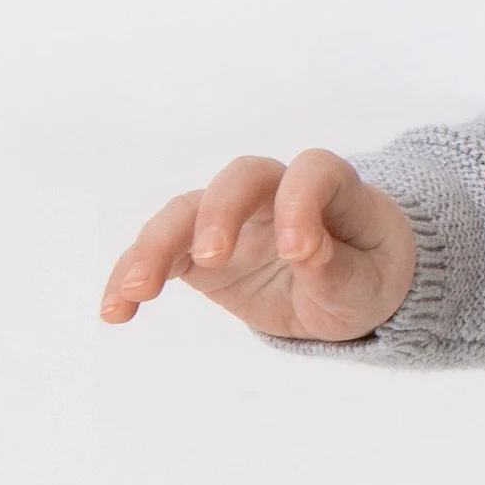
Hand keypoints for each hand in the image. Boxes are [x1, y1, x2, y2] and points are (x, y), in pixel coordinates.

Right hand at [99, 150, 417, 342]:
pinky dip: (131, 276)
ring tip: (138, 289)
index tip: (298, 251)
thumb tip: (303, 251)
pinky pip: (158, 254)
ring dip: (156, 246)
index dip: (302, 202)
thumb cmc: (367, 273)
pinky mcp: (198, 251)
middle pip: (240, 178)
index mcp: (332, 189)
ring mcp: (232, 218)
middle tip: (211, 258)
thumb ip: (338, 268)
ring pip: (185, 211)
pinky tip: (115, 311)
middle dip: (221, 212)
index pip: (314, 172)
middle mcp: (275, 192)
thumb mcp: (369, 283)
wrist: (347, 289)